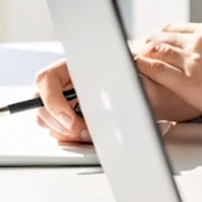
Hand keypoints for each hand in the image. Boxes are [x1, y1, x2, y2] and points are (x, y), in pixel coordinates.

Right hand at [34, 56, 199, 142]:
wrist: (159, 83)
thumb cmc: (145, 71)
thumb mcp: (133, 72)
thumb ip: (116, 80)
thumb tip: (100, 93)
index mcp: (76, 65)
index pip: (46, 80)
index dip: (52, 101)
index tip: (71, 119)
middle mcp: (68, 82)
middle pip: (42, 105)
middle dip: (60, 123)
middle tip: (85, 132)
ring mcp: (69, 100)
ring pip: (49, 121)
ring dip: (66, 132)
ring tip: (93, 133)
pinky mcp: (75, 116)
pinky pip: (61, 130)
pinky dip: (72, 136)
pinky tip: (92, 135)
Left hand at [133, 22, 201, 142]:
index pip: (171, 29)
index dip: (155, 41)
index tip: (146, 51)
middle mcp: (201, 39)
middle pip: (157, 38)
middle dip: (141, 50)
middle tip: (128, 63)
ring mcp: (193, 59)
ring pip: (151, 50)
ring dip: (136, 59)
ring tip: (123, 71)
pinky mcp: (188, 82)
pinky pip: (152, 70)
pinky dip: (138, 72)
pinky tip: (130, 79)